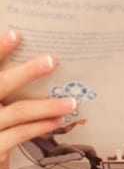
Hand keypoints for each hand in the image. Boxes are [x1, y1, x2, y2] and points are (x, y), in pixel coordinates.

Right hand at [0, 31, 77, 168]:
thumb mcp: (1, 100)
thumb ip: (12, 82)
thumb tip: (43, 59)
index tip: (15, 34)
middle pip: (0, 84)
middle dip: (26, 72)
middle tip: (52, 60)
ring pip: (18, 111)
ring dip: (47, 105)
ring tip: (71, 101)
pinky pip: (20, 134)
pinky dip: (42, 126)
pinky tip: (59, 121)